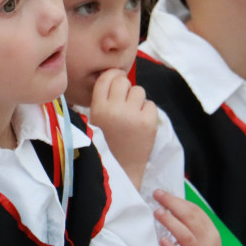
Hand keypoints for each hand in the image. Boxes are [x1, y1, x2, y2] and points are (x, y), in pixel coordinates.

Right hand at [89, 68, 156, 188]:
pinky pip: (151, 104)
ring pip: (139, 90)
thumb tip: (116, 75)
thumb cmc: (106, 143)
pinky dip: (146, 111)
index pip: (107, 77)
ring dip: (136, 99)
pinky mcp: (149, 123)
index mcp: (98, 109)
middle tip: (123, 101)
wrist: (121, 169)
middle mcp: (115, 109)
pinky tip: (140, 123)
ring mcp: (133, 116)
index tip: (115, 82)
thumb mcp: (94, 120)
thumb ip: (103, 99)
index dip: (112, 76)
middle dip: (124, 88)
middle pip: (123, 80)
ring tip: (131, 114)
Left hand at [154, 189, 222, 245]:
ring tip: (157, 212)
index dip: (179, 201)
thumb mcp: (204, 245)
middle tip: (156, 195)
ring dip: (170, 222)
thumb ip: (193, 228)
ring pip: (185, 235)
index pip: (196, 212)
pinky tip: (161, 241)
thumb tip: (172, 207)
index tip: (163, 194)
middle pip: (190, 218)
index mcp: (212, 235)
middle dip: (172, 204)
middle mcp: (208, 244)